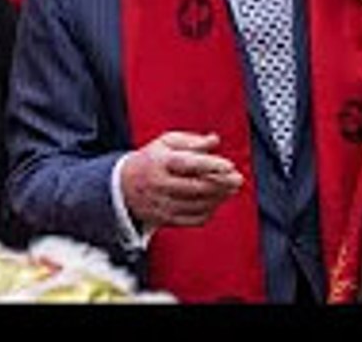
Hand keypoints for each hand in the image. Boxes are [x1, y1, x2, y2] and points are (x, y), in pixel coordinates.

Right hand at [119, 131, 244, 229]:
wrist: (123, 187)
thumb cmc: (151, 160)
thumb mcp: (167, 142)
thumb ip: (192, 141)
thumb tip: (215, 140)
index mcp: (160, 162)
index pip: (188, 164)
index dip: (211, 165)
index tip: (229, 165)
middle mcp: (160, 185)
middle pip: (196, 187)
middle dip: (221, 184)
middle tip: (238, 179)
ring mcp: (162, 204)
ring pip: (198, 205)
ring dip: (219, 198)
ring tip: (231, 189)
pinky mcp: (166, 219)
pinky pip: (193, 219)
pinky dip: (209, 211)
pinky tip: (216, 201)